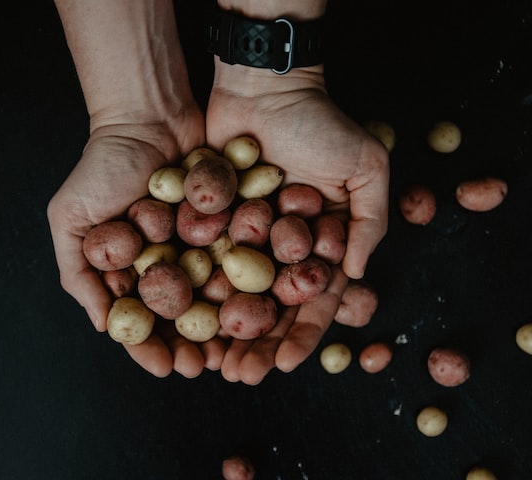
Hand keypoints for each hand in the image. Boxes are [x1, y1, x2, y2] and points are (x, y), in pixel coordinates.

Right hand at [47, 109, 225, 378]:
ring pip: (210, 294)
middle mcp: (163, 262)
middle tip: (204, 367)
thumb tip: (104, 325)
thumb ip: (76, 271)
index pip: (137, 318)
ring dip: (221, 325)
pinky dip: (245, 284)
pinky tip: (257, 308)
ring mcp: (196, 244)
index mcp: (126, 268)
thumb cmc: (102, 165)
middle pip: (177, 314)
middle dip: (189, 344)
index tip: (163, 367)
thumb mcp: (70, 217)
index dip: (148, 346)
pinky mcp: (225, 224)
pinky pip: (235, 260)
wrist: (148, 116)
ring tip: (234, 350)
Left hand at [206, 62, 388, 382]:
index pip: (312, 298)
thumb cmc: (320, 124)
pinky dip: (193, 292)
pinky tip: (181, 320)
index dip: (302, 334)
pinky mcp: (210, 220)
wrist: (265, 85)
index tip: (284, 362)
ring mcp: (243, 235)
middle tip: (240, 375)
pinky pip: (202, 261)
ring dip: (222, 330)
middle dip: (257, 343)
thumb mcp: (365, 168)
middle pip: (268, 306)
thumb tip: (357, 276)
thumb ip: (370, 223)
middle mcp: (280, 246)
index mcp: (319, 242)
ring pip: (232, 294)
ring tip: (210, 362)